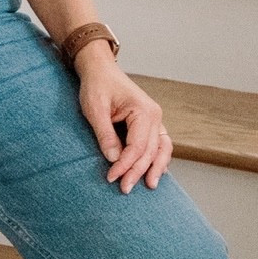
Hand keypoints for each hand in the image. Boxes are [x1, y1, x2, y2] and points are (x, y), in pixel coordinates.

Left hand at [75, 47, 172, 191]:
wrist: (100, 69)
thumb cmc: (97, 85)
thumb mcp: (95, 109)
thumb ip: (105, 134)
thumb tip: (114, 159)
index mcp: (144, 111)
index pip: (138, 146)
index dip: (125, 165)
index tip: (111, 177)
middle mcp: (154, 115)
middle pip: (151, 151)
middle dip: (138, 172)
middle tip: (125, 189)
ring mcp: (155, 119)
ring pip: (162, 149)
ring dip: (156, 168)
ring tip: (150, 186)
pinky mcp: (149, 123)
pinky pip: (159, 144)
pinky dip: (157, 158)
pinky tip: (153, 172)